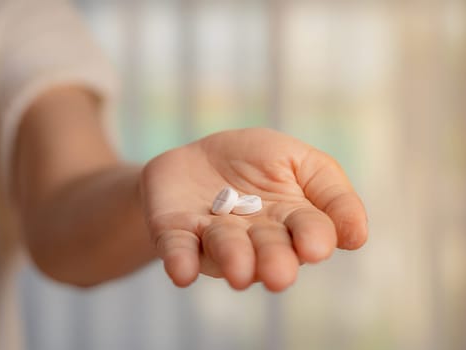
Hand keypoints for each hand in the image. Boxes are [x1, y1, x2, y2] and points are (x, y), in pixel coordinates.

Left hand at [140, 128, 367, 291]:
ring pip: (226, 250)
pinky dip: (181, 260)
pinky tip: (182, 272)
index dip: (313, 238)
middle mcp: (255, 237)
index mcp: (291, 219)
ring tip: (240, 272)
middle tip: (278, 275)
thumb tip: (356, 236)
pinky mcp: (177, 233)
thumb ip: (332, 191)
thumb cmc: (256, 161)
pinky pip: (179, 249)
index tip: (315, 246)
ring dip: (234, 260)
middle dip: (274, 261)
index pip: (309, 232)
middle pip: (268, 251)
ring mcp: (214, 237)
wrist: (200, 156)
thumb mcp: (300, 160)